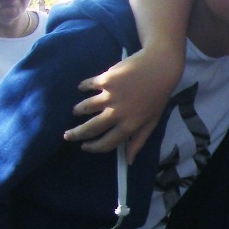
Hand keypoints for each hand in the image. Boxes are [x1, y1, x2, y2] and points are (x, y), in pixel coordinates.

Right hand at [65, 45, 182, 162]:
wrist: (160, 67)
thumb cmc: (158, 96)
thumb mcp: (152, 121)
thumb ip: (138, 141)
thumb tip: (128, 161)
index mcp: (130, 126)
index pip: (107, 143)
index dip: (94, 147)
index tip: (85, 146)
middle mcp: (118, 113)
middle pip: (91, 128)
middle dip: (76, 134)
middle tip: (67, 135)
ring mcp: (110, 96)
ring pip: (85, 107)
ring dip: (79, 110)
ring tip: (76, 111)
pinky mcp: (106, 79)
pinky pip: (88, 86)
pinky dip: (83, 87)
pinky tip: (82, 88)